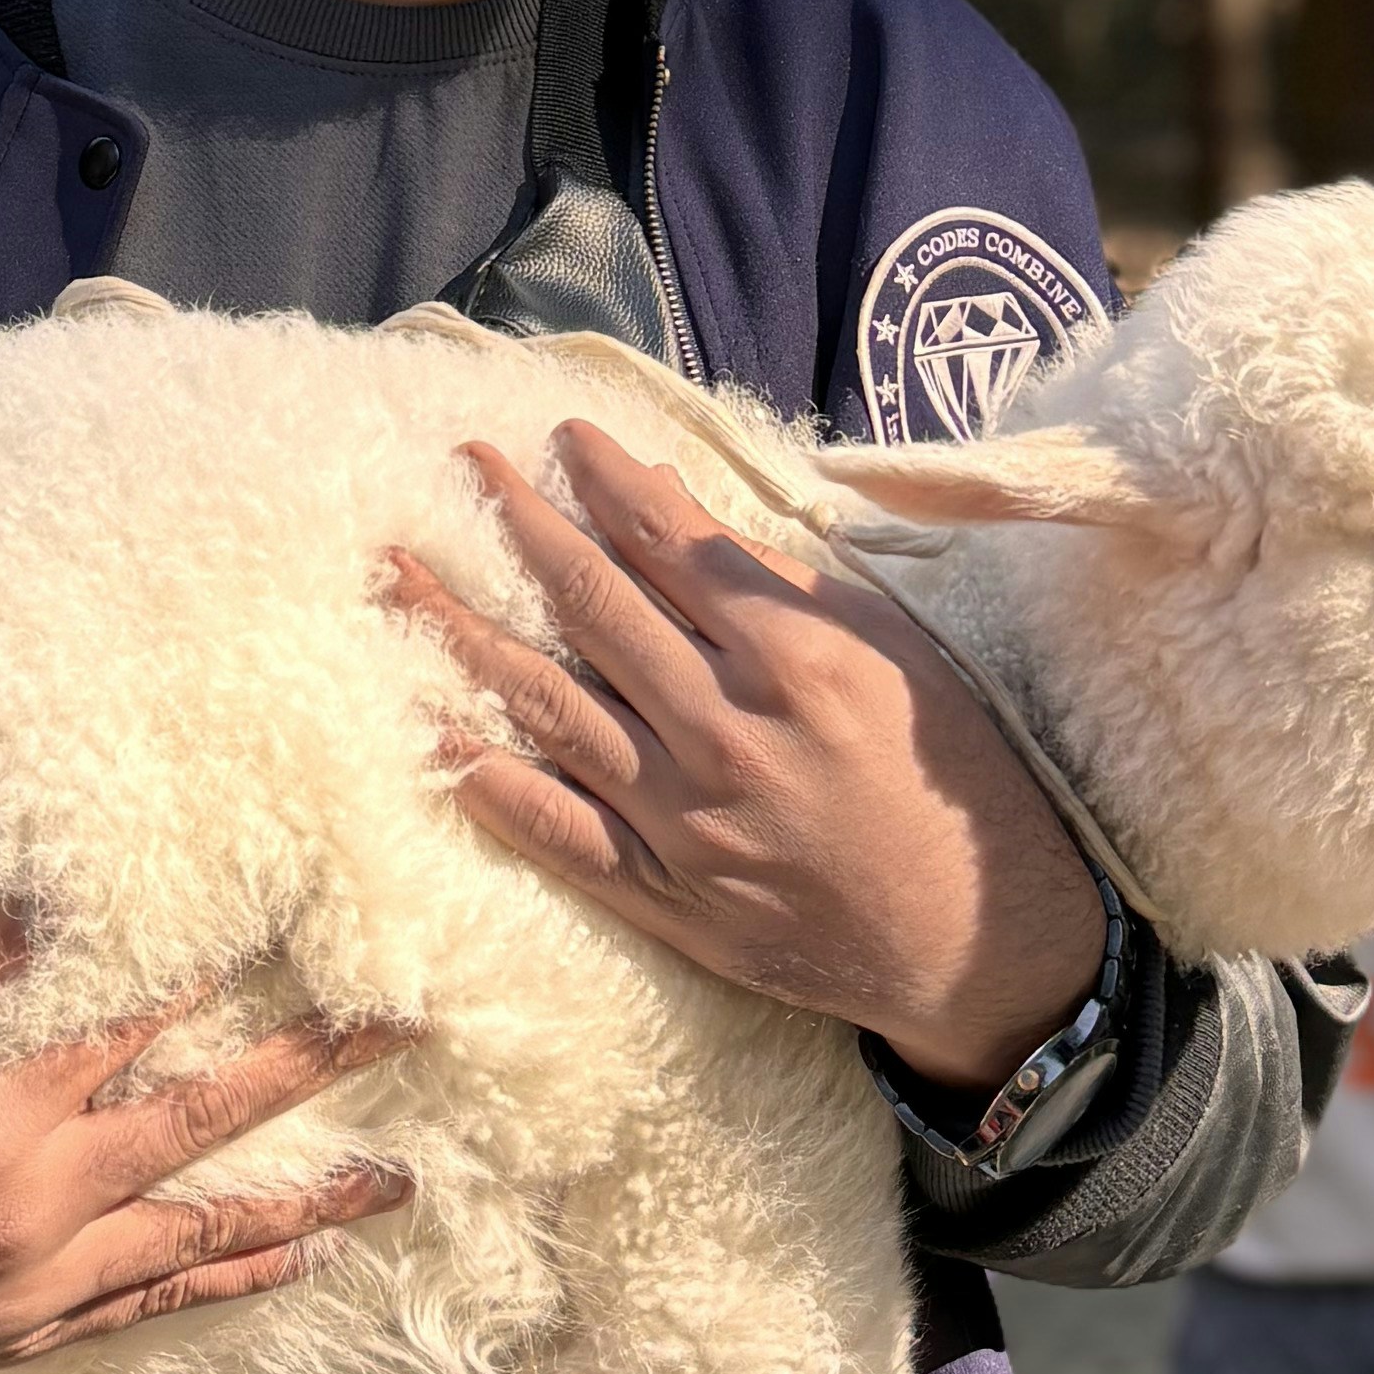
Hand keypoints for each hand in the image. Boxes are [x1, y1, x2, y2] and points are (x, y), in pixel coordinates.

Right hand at [0, 906, 414, 1373]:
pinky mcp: (15, 1343)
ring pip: (200, 1233)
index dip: (214, 964)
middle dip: (310, 1068)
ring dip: (305, 1199)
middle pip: (199, 1122)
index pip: (126, 1024)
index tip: (297, 912)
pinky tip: (295, 1261)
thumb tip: (41, 904)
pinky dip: (229, 1283)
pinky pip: (149, 1308)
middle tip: (406, 1024)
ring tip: (399, 1176)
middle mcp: (28, 1215)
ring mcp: (30, 1290)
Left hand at [391, 423, 1105, 1094]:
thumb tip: (671, 504)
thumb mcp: (886, 647)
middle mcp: (729, 732)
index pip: (669, 543)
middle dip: (516, 526)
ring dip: (463, 632)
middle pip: (592, 608)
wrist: (975, 937)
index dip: (603, 481)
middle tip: (460, 465)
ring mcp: (688, 820)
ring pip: (550, 707)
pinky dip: (489, 779)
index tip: (558, 436)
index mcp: (794, 657)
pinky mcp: (668, 897)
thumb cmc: (943, 773)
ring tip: (398, 572)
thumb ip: (773, 579)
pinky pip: (557, 830)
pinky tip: (429, 729)